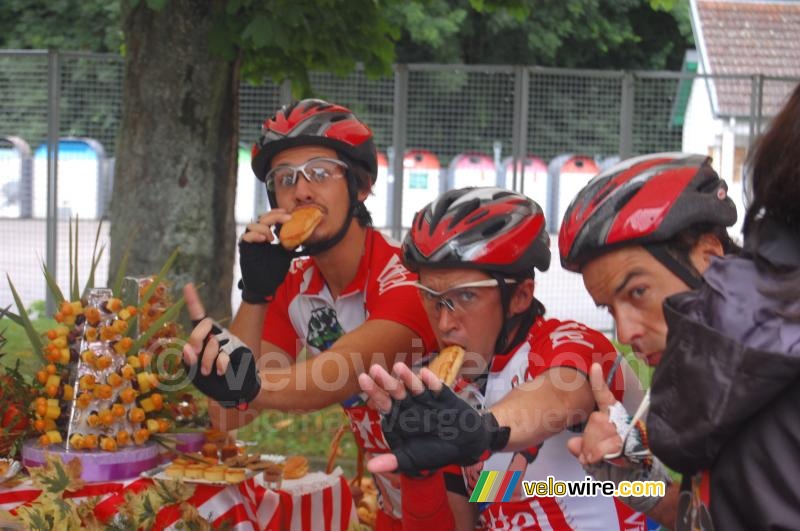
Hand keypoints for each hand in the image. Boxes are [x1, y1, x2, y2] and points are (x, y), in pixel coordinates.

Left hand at [182, 283, 260, 407]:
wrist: (233, 393)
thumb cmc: (212, 383)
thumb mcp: (194, 373)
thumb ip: (189, 361)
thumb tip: (189, 348)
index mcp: (204, 339)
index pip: (198, 318)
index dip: (193, 301)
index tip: (188, 285)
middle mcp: (217, 336)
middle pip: (204, 324)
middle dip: (195, 338)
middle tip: (195, 353)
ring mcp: (229, 341)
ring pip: (212, 342)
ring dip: (207, 361)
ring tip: (209, 372)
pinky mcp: (240, 349)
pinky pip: (224, 354)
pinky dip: (219, 366)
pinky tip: (221, 372)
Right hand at [238, 210, 292, 302]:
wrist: (265, 287)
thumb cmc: (274, 272)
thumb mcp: (285, 255)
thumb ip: (290, 245)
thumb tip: (302, 236)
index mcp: (266, 236)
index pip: (269, 219)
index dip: (277, 214)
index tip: (289, 214)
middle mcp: (256, 237)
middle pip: (261, 218)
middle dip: (274, 216)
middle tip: (286, 219)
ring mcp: (249, 243)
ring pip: (251, 225)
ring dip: (263, 227)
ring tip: (272, 238)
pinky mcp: (244, 250)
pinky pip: (244, 237)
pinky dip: (254, 235)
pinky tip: (263, 239)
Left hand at [359, 363, 507, 475]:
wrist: (464, 447)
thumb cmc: (434, 452)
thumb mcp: (411, 459)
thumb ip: (392, 462)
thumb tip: (370, 468)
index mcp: (401, 417)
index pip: (384, 403)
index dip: (374, 392)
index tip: (363, 379)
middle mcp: (412, 405)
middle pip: (397, 392)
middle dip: (386, 381)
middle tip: (375, 368)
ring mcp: (428, 400)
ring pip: (415, 388)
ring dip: (407, 378)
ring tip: (399, 368)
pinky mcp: (445, 398)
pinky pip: (438, 390)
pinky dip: (432, 383)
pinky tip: (425, 375)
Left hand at [567, 363, 622, 464]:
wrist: (634, 478)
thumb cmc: (613, 461)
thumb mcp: (591, 451)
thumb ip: (580, 445)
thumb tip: (572, 445)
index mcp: (610, 416)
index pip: (603, 396)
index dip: (599, 381)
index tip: (595, 366)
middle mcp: (618, 420)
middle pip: (595, 422)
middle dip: (589, 441)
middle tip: (595, 451)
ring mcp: (623, 431)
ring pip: (596, 437)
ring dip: (593, 452)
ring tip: (602, 458)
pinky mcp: (625, 444)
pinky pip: (601, 450)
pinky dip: (598, 458)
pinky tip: (605, 460)